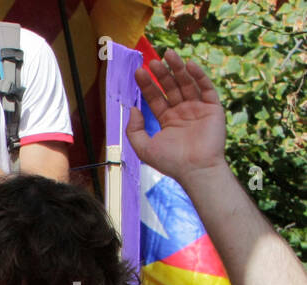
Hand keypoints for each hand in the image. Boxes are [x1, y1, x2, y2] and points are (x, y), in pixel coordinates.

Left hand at [126, 49, 226, 181]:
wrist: (195, 169)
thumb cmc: (170, 162)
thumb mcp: (144, 147)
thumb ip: (134, 130)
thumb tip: (132, 109)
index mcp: (167, 120)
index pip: (156, 97)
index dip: (148, 84)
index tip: (139, 71)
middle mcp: (182, 112)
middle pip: (171, 87)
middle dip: (161, 74)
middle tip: (152, 61)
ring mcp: (198, 109)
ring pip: (187, 83)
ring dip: (178, 68)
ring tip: (168, 55)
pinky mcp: (213, 108)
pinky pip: (206, 88)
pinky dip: (198, 76)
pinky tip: (189, 65)